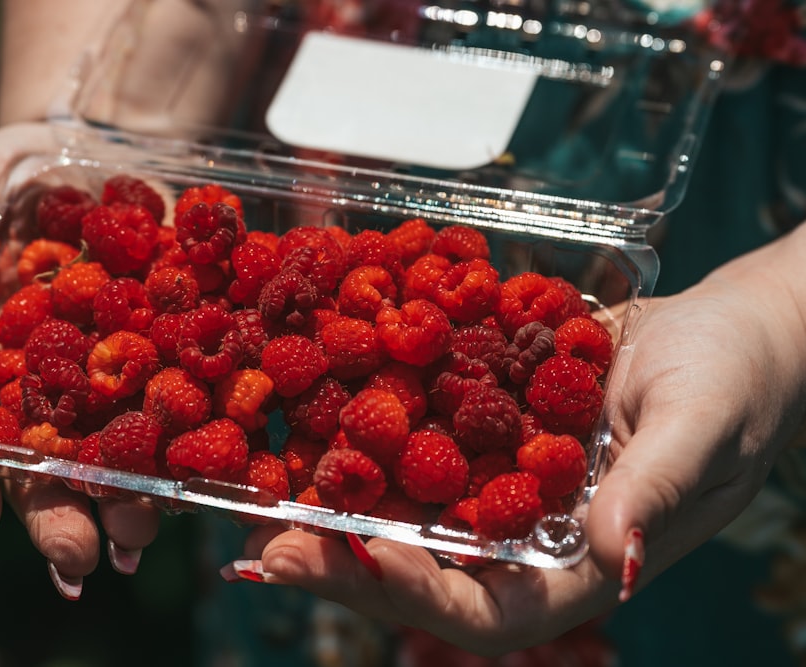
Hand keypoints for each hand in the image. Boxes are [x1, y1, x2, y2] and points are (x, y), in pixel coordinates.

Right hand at [0, 122, 159, 597]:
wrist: (98, 153)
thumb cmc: (11, 173)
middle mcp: (37, 384)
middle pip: (37, 462)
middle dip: (55, 513)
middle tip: (78, 558)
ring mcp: (102, 377)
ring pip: (109, 451)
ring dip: (124, 498)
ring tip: (143, 534)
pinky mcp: (164, 356)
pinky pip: (176, 406)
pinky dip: (187, 448)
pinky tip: (200, 488)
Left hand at [232, 227, 805, 654]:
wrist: (723, 328)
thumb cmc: (734, 380)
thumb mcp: (702, 428)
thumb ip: (655, 492)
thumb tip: (620, 562)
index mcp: (577, 560)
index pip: (487, 608)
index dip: (417, 592)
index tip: (353, 557)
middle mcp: (523, 533)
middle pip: (420, 570)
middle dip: (339, 565)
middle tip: (262, 548)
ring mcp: (496, 482)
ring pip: (401, 511)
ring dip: (327, 508)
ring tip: (252, 496)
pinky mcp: (481, 428)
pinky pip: (414, 441)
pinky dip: (359, 436)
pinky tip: (302, 414)